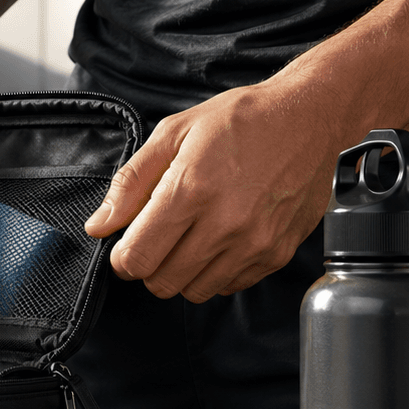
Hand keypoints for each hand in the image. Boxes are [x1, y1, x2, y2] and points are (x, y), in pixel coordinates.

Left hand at [82, 77, 360, 301]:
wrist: (309, 118)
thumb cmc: (242, 120)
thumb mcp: (173, 134)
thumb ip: (131, 183)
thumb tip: (99, 225)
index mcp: (191, 190)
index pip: (137, 259)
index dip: (123, 257)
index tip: (127, 244)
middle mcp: (225, 223)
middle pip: (162, 282)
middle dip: (150, 265)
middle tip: (159, 237)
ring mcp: (255, 243)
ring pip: (195, 290)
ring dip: (183, 271)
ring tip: (192, 235)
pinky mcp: (276, 253)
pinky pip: (229, 285)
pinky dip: (216, 271)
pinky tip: (220, 239)